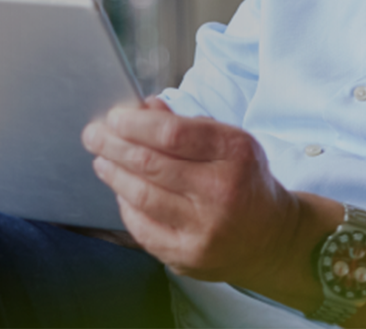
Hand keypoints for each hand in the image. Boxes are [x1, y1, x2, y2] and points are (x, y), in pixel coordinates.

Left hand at [80, 99, 306, 283]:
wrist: (272, 239)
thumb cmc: (246, 182)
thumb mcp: (231, 143)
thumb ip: (187, 125)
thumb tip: (144, 108)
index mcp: (234, 154)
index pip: (172, 134)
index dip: (135, 124)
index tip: (114, 117)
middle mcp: (221, 192)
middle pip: (150, 164)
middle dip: (113, 145)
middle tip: (93, 135)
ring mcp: (204, 229)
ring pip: (141, 196)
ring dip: (113, 174)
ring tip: (102, 160)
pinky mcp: (188, 256)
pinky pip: (143, 228)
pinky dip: (126, 206)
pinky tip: (121, 191)